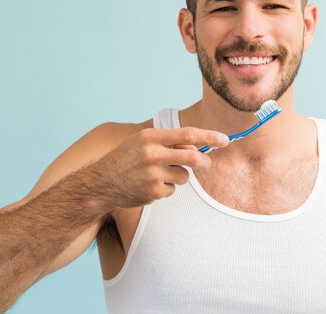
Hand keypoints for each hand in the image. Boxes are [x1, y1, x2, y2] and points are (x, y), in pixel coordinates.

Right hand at [90, 127, 228, 207]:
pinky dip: (166, 188)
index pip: (187, 134)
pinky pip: (172, 190)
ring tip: (158, 175)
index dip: (209, 136)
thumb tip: (196, 145)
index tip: (225, 139)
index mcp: (150, 137)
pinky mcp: (154, 192)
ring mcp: (153, 174)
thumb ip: (167, 142)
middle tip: (207, 163)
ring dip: (178, 176)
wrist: (101, 183)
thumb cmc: (125, 159)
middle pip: (192, 156)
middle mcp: (152, 154)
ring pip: (184, 176)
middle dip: (204, 161)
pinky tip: (148, 186)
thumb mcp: (141, 142)